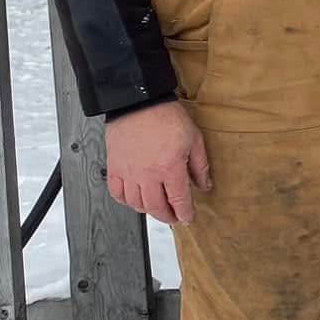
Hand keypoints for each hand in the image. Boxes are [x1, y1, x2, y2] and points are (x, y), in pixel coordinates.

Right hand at [105, 100, 210, 225]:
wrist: (139, 102)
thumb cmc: (166, 117)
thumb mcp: (194, 139)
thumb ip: (200, 166)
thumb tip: (205, 184)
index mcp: (169, 168)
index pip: (179, 200)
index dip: (184, 213)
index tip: (187, 218)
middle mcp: (147, 175)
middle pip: (156, 207)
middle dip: (167, 216)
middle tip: (173, 217)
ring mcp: (129, 173)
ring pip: (136, 204)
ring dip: (148, 210)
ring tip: (156, 208)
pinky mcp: (114, 167)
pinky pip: (117, 193)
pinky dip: (125, 201)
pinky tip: (134, 199)